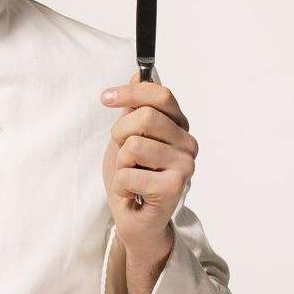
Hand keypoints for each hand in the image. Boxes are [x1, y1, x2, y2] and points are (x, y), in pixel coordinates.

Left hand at [99, 70, 197, 263]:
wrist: (134, 219)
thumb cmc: (133, 178)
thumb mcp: (128, 136)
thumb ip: (135, 108)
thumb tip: (139, 74)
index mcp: (179, 127)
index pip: (160, 95)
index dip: (130, 92)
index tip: (105, 98)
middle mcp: (188, 144)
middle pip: (145, 117)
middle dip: (120, 133)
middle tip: (122, 154)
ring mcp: (184, 166)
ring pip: (134, 145)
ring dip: (121, 164)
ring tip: (131, 176)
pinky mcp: (173, 188)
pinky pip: (129, 173)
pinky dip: (121, 185)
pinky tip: (133, 194)